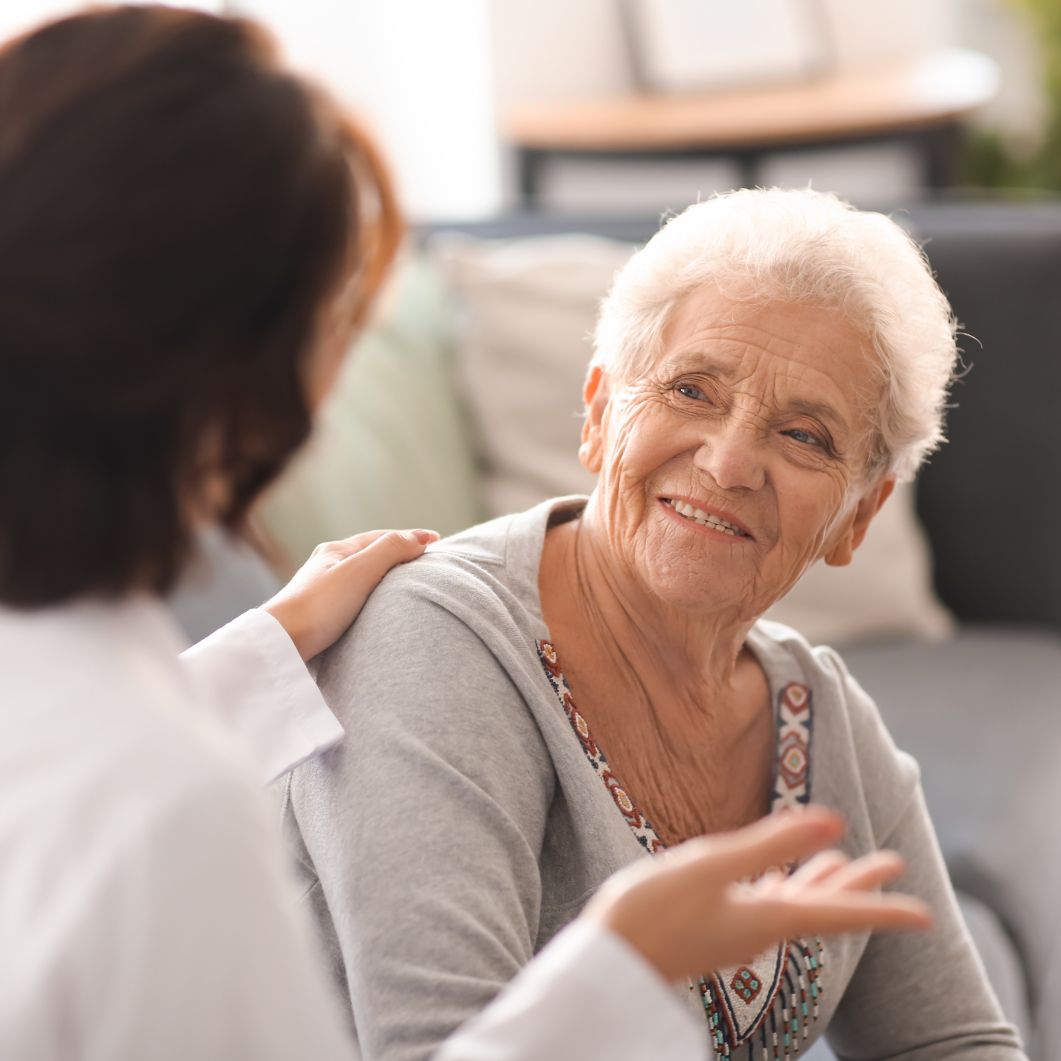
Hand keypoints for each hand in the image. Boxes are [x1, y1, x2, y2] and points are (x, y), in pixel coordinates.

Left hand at [263, 529, 437, 660]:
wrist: (281, 644)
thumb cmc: (319, 607)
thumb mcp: (360, 571)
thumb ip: (390, 550)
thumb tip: (419, 539)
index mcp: (335, 551)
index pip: (381, 537)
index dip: (410, 537)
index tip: (437, 541)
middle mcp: (326, 567)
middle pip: (369, 554)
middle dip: (397, 553)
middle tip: (424, 559)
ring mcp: (320, 591)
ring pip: (360, 576)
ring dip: (384, 575)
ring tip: (405, 582)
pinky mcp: (318, 616)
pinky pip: (353, 596)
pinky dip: (372, 594)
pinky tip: (376, 608)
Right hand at [583, 806, 931, 983]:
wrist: (609, 960)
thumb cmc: (653, 911)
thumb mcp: (711, 867)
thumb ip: (770, 843)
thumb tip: (833, 823)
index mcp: (767, 917)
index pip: (838, 913)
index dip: (883, 909)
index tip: (925, 915)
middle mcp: (760, 928)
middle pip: (823, 905)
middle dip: (859, 884)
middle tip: (893, 861)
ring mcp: (737, 930)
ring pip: (795, 903)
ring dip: (823, 881)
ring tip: (842, 861)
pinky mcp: (714, 926)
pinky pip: (765, 905)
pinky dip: (783, 886)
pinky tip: (777, 879)